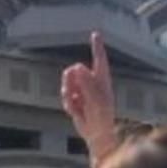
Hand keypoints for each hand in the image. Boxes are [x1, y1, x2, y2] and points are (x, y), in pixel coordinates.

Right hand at [61, 32, 115, 156]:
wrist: (96, 134)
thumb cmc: (102, 116)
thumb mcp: (96, 97)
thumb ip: (86, 81)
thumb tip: (77, 67)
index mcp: (102, 80)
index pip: (99, 59)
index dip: (97, 46)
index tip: (96, 34)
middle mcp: (92, 83)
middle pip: (75, 69)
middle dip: (71, 80)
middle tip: (74, 91)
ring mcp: (82, 91)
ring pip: (67, 81)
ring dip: (68, 92)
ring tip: (76, 103)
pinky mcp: (75, 100)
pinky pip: (65, 95)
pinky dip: (68, 103)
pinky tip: (76, 111)